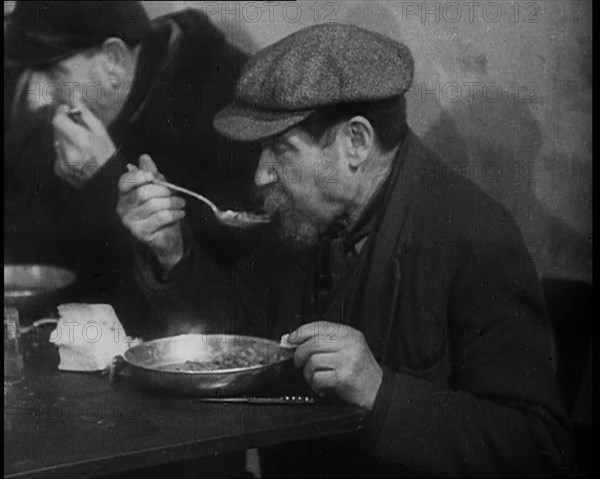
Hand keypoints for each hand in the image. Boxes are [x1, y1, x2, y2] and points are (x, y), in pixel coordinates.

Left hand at [52, 100, 115, 187]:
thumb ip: (85, 114)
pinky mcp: (60, 170)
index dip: (61, 113)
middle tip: (79, 131)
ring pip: (56, 141)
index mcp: (80, 140)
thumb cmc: (108, 156)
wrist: (109, 183)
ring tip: (81, 147)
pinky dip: (65, 152)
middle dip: (65, 126)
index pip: (58, 119)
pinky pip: (57, 154)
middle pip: (56, 129)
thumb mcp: (101, 132)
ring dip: (65, 139)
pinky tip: (78, 157)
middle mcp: (69, 152)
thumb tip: (74, 96)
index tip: (68, 112)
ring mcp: (62, 162)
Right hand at [117, 154, 185, 272]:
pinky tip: (180, 213)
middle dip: (163, 191)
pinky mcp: (140, 233)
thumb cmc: (160, 211)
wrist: (165, 237)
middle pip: (142, 192)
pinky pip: (160, 218)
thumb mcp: (158, 190)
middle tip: (176, 194)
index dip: (139, 176)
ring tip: (181, 204)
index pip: (125, 181)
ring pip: (152, 205)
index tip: (153, 176)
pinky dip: (174, 214)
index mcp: (125, 194)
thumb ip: (151, 174)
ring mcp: (130, 221)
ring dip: (172, 202)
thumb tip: (144, 157)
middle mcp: (122, 207)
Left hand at [287, 321, 382, 409]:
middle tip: (299, 362)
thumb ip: (327, 341)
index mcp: (349, 334)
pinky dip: (314, 383)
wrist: (379, 390)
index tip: (291, 339)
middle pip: (312, 343)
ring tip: (314, 377)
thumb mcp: (349, 348)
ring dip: (307, 372)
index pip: (319, 326)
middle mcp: (349, 344)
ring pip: (313, 360)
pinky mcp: (343, 377)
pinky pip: (317, 377)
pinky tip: (320, 385)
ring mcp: (346, 360)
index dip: (301, 332)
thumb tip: (297, 340)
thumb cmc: (361, 371)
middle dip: (300, 354)